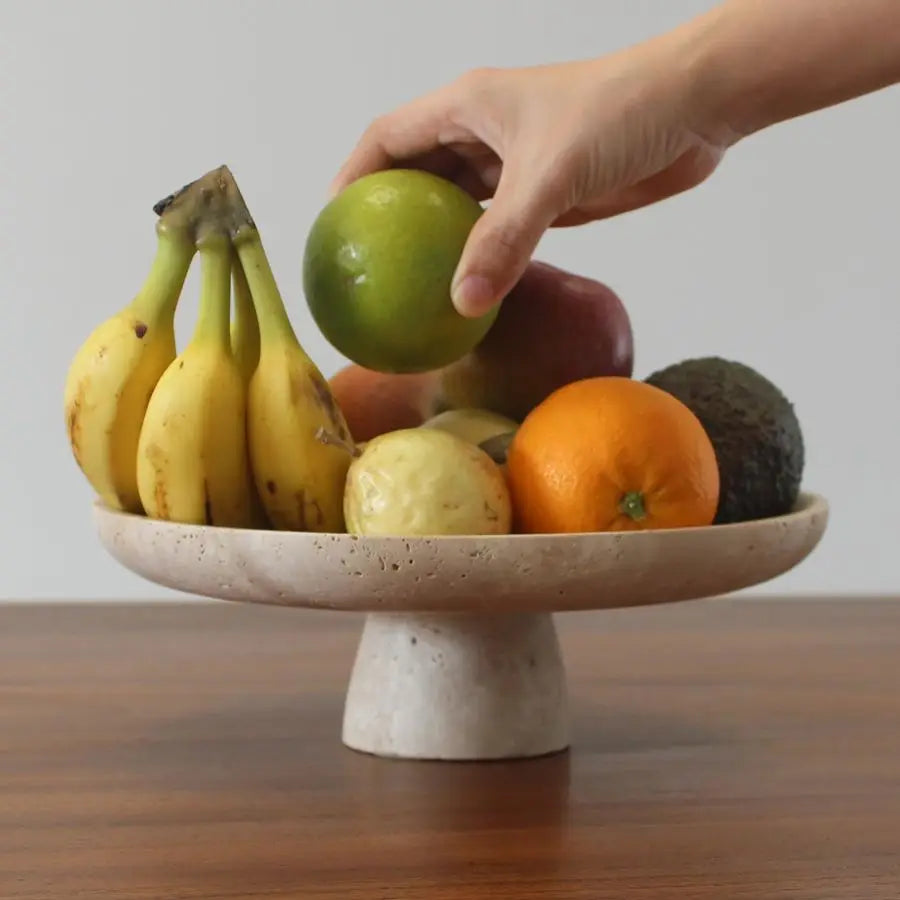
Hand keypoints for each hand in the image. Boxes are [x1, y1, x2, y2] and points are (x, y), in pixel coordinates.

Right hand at [331, 43, 726, 316]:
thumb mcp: (550, 175)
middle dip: (389, 216)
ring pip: (458, 205)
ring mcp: (515, 165)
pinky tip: (466, 287)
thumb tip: (461, 302)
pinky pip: (498, 229)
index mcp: (467, 106)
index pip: (387, 138)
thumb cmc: (620, 114)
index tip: (332, 224)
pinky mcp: (547, 194)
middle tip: (366, 268)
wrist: (695, 107)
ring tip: (406, 288)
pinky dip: (479, 255)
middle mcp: (484, 133)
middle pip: (416, 174)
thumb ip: (504, 239)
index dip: (353, 176)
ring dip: (434, 240)